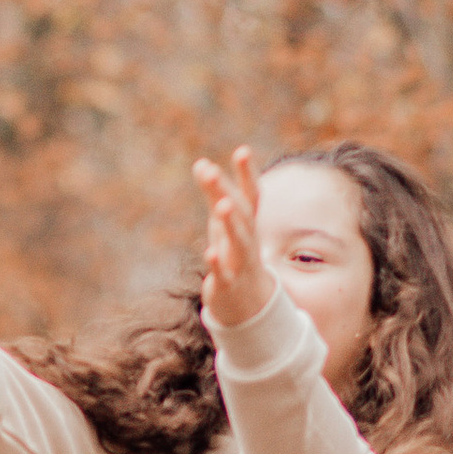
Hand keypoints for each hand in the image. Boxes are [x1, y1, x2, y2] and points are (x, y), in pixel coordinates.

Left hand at [196, 145, 271, 327]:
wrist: (247, 303)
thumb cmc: (233, 254)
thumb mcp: (222, 223)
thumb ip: (213, 193)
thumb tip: (201, 163)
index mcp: (247, 223)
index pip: (251, 195)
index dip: (247, 174)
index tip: (242, 150)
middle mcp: (247, 239)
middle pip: (241, 213)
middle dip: (226, 191)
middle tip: (210, 170)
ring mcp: (240, 262)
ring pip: (239, 241)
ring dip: (231, 223)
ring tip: (221, 204)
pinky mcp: (228, 284)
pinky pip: (224, 273)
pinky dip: (218, 264)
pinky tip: (210, 253)